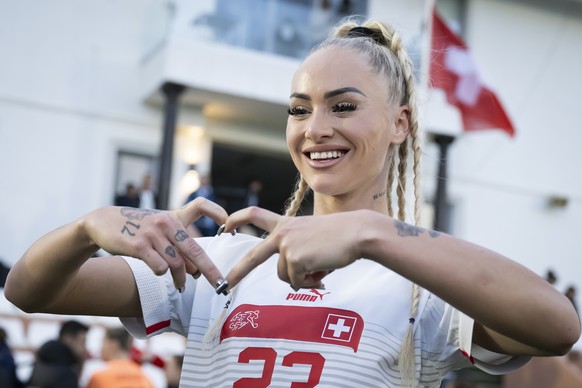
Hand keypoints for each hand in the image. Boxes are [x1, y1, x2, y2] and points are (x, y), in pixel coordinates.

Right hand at [84, 197, 228, 290]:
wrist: (103, 222)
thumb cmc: (138, 228)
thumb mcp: (160, 227)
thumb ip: (179, 244)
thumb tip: (195, 271)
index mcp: (175, 216)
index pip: (200, 205)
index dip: (217, 212)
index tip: (229, 225)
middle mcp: (166, 222)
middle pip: (194, 249)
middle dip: (209, 270)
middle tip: (219, 285)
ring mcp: (153, 233)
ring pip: (177, 263)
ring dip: (181, 278)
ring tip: (180, 286)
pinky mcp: (139, 245)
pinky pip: (159, 266)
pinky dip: (162, 273)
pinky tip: (159, 272)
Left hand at [222, 207, 363, 290]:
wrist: (358, 232)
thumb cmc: (341, 236)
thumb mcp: (313, 237)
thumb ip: (298, 252)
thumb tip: (296, 279)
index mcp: (286, 224)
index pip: (255, 214)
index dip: (237, 220)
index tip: (224, 227)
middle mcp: (282, 233)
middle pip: (253, 256)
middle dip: (238, 272)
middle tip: (225, 285)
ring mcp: (287, 246)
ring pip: (285, 276)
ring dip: (303, 278)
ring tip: (321, 267)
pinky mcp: (295, 259)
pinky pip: (298, 282)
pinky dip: (311, 282)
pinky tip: (324, 270)